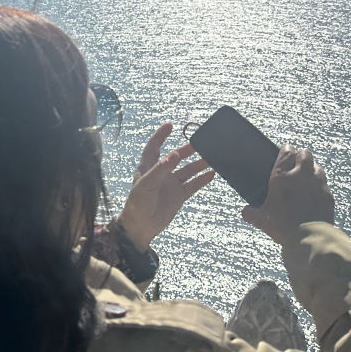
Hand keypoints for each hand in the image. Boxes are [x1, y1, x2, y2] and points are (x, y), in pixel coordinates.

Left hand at [117, 122, 214, 251]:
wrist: (141, 226)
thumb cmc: (137, 203)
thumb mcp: (146, 184)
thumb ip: (160, 169)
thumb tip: (175, 155)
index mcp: (148, 167)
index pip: (154, 146)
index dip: (161, 135)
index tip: (170, 125)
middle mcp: (162, 173)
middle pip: (176, 156)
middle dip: (188, 149)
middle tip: (202, 143)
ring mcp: (171, 184)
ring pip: (188, 170)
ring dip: (199, 163)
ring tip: (212, 157)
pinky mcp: (180, 195)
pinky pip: (194, 184)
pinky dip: (203, 179)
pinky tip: (213, 173)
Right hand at [242, 146, 333, 244]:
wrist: (311, 238)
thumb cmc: (283, 226)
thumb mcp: (261, 220)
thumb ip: (250, 213)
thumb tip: (245, 211)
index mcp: (282, 177)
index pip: (287, 152)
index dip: (286, 150)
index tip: (285, 151)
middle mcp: (301, 176)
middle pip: (305, 154)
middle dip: (301, 154)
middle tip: (296, 160)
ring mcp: (317, 185)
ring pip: (317, 166)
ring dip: (312, 167)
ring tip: (306, 173)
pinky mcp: (328, 196)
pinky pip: (325, 183)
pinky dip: (320, 183)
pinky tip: (315, 190)